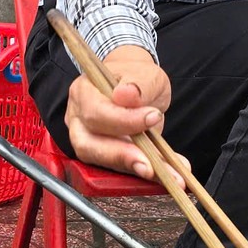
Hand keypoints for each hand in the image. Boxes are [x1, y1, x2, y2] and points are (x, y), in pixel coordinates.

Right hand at [63, 45, 183, 181]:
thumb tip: (125, 94)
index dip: (123, 120)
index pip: (96, 112)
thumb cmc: (135, 77)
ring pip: (103, 162)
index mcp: (83, 93)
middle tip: (151, 165)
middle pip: (89, 145)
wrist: (136, 87)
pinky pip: (122, 168)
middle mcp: (79, 120)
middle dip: (122, 156)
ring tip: (165, 174)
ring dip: (135, 169)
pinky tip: (168, 174)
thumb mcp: (144, 72)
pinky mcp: (106, 157)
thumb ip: (137, 83)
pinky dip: (147, 173)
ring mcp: (88, 141)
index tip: (152, 117)